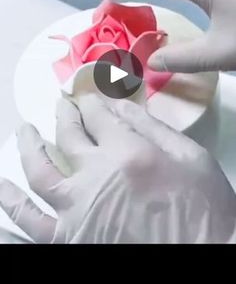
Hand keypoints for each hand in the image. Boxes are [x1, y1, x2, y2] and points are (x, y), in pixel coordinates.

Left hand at [0, 94, 235, 242]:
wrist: (207, 256)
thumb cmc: (204, 209)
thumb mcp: (191, 157)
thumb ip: (151, 127)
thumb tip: (118, 105)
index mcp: (128, 153)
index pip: (98, 116)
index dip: (91, 103)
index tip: (88, 98)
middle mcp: (96, 178)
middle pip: (69, 136)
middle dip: (66, 116)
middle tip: (63, 106)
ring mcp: (78, 211)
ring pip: (40, 172)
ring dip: (29, 147)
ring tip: (23, 131)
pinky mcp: (72, 240)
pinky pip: (32, 223)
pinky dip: (14, 204)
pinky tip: (4, 187)